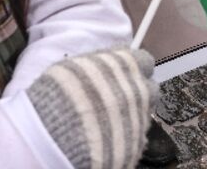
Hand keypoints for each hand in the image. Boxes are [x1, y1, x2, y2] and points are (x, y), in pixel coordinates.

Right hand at [27, 47, 156, 168]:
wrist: (58, 133)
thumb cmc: (59, 94)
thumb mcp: (74, 67)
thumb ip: (98, 67)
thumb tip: (102, 68)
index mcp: (126, 65)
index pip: (143, 61)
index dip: (132, 68)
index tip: (121, 74)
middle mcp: (140, 90)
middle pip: (149, 88)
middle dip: (136, 92)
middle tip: (115, 99)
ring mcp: (142, 118)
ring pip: (144, 114)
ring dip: (131, 115)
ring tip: (107, 121)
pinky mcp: (137, 145)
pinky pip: (136, 138)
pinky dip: (125, 136)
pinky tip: (107, 138)